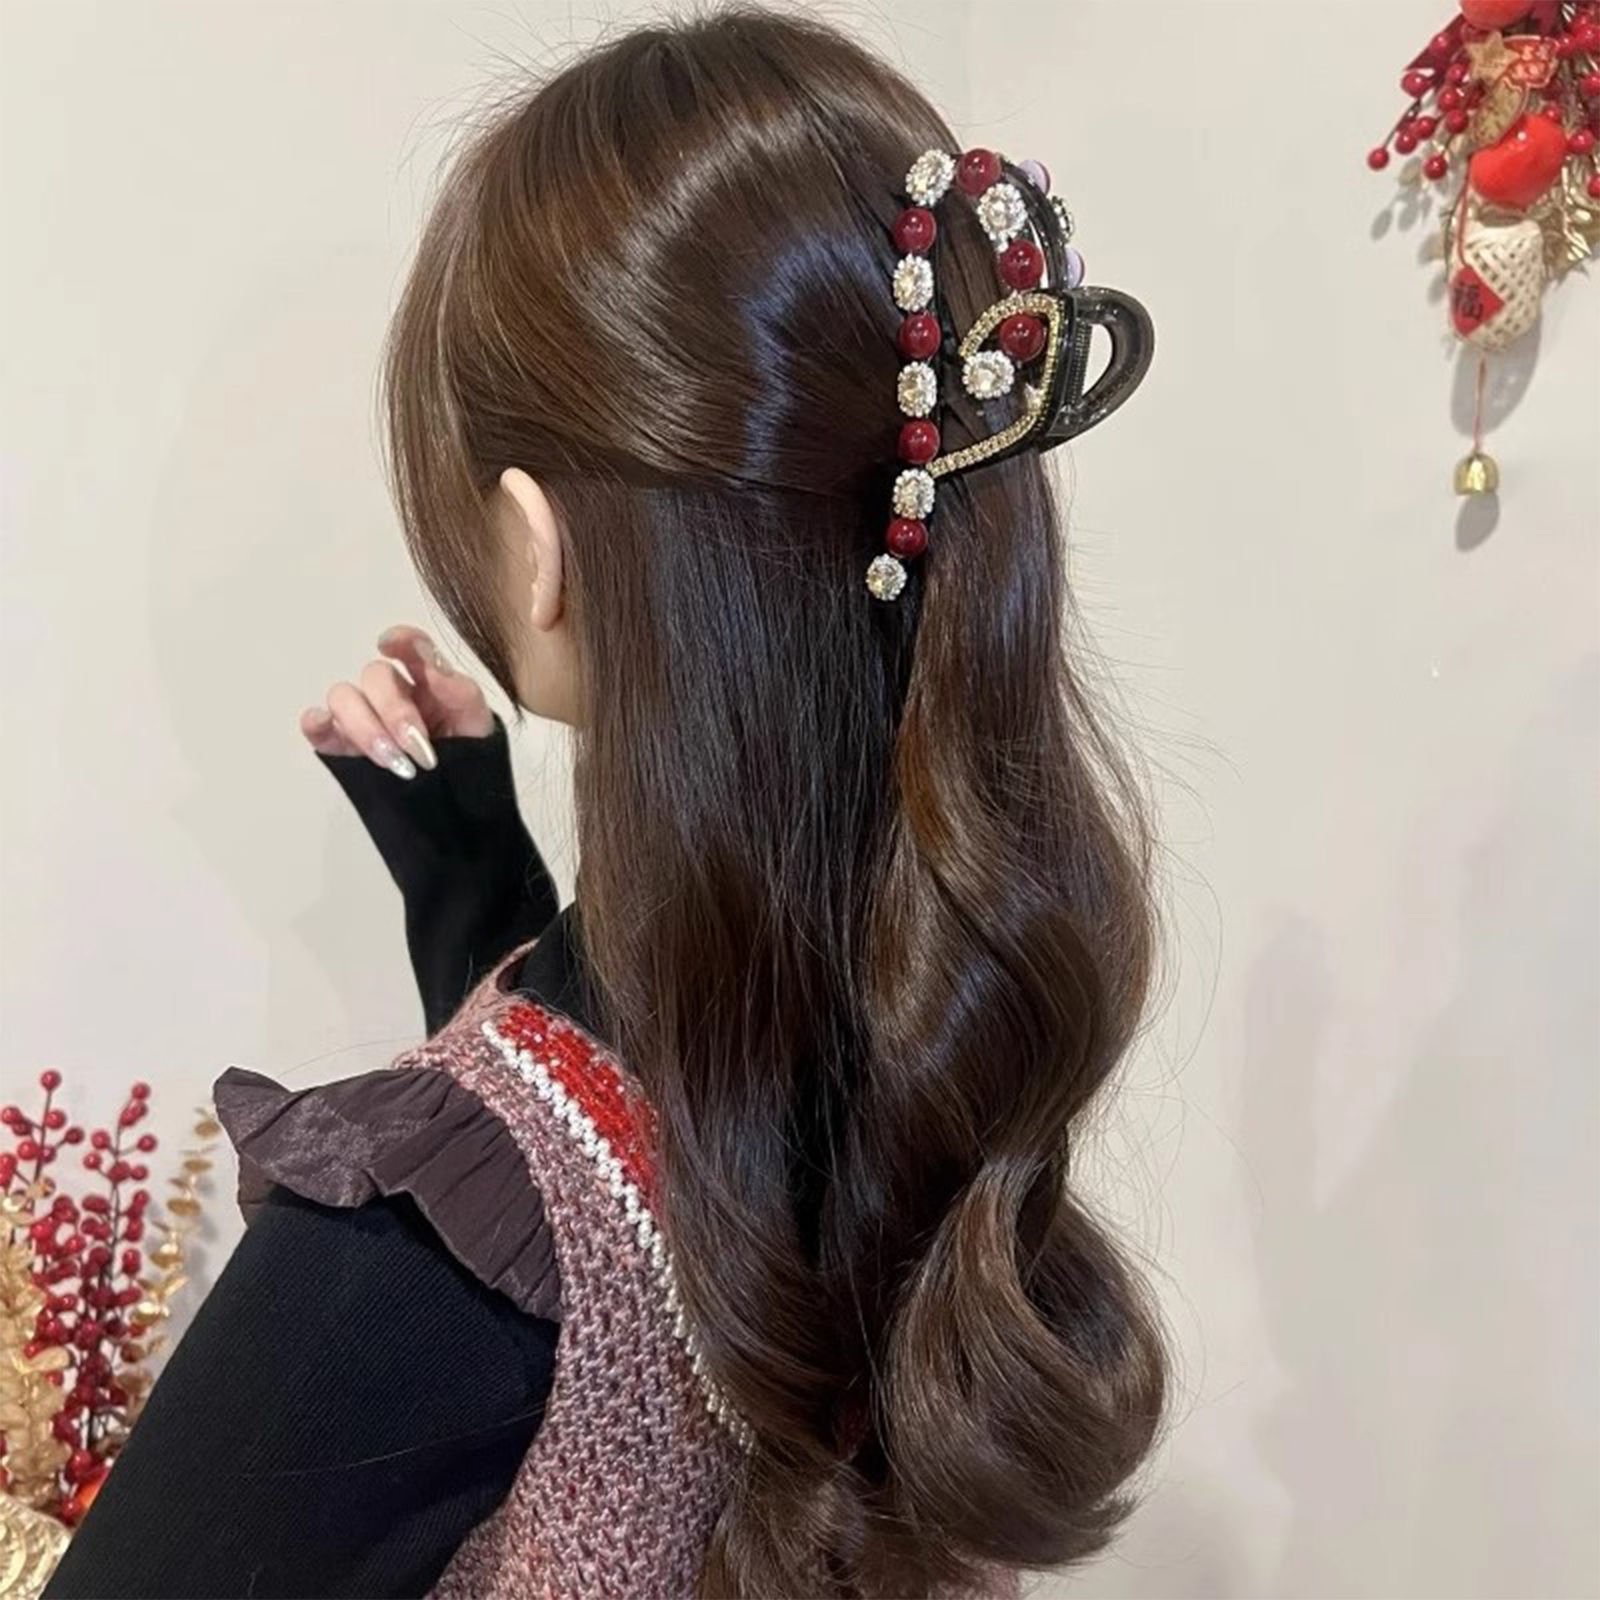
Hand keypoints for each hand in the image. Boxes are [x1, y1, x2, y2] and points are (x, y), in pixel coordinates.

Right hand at [300, 625, 494, 778]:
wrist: (458, 809)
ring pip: (344, 698)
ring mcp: (364, 718)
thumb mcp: (477, 727)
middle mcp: (391, 694)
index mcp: (427, 682)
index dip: (400, 640)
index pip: (410, 648)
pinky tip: (325, 728)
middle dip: (394, 711)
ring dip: (364, 726)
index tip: (390, 645)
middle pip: (375, 677)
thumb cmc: (469, 762)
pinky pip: (319, 725)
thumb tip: (432, 662)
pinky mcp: (343, 746)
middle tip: (417, 748)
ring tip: (392, 761)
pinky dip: (317, 723)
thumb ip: (460, 692)